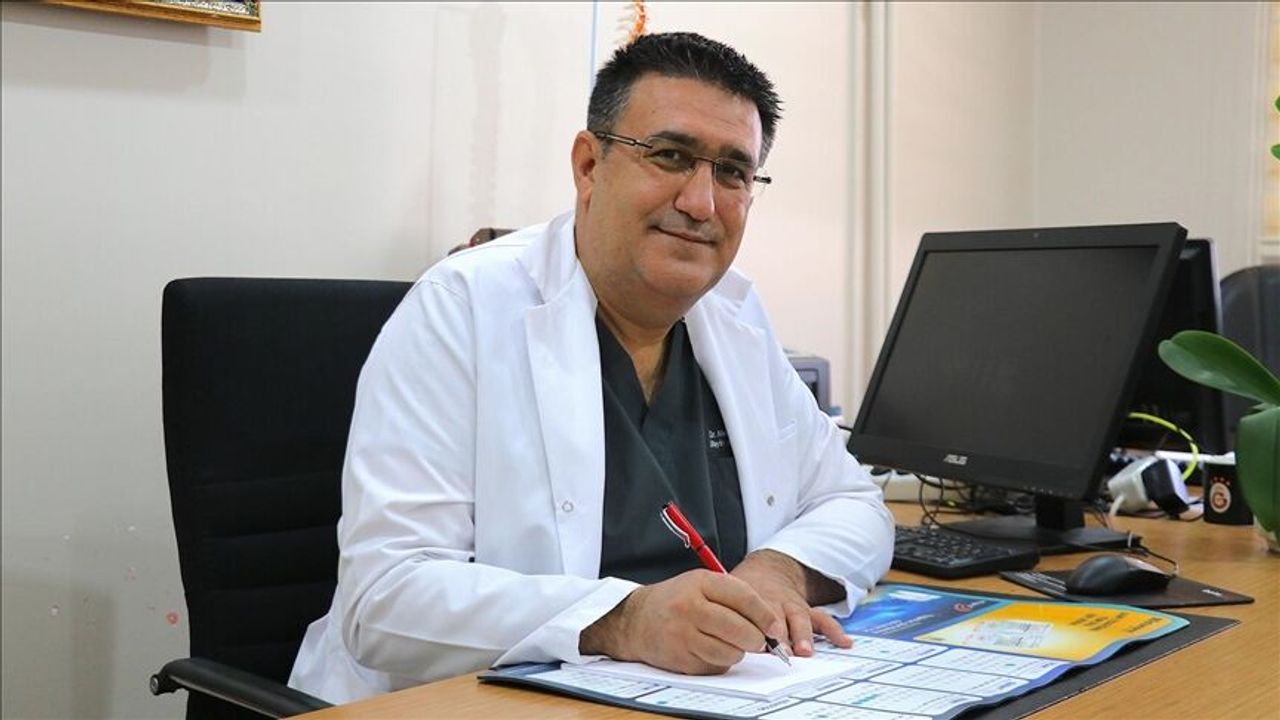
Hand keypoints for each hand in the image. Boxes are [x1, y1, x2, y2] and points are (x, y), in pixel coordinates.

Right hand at [580, 569, 782, 674]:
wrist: (634, 620)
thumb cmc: (676, 601)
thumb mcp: (701, 585)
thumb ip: (734, 597)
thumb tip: (770, 624)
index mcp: (700, 582)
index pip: (744, 597)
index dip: (765, 615)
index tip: (775, 627)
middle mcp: (690, 607)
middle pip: (740, 630)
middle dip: (756, 639)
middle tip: (757, 641)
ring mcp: (683, 634)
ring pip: (730, 652)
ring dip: (736, 652)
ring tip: (727, 642)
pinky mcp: (679, 658)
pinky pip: (715, 666)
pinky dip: (719, 662)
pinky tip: (708, 650)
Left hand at [731, 550, 851, 656]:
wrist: (767, 570)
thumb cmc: (742, 592)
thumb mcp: (730, 598)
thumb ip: (730, 618)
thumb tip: (720, 647)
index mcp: (751, 599)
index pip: (752, 615)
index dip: (755, 628)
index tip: (758, 644)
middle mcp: (773, 603)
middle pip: (776, 619)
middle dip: (779, 637)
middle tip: (782, 652)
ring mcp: (792, 606)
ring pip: (799, 619)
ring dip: (803, 636)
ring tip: (806, 651)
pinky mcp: (806, 610)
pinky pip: (823, 619)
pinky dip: (834, 631)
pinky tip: (844, 642)